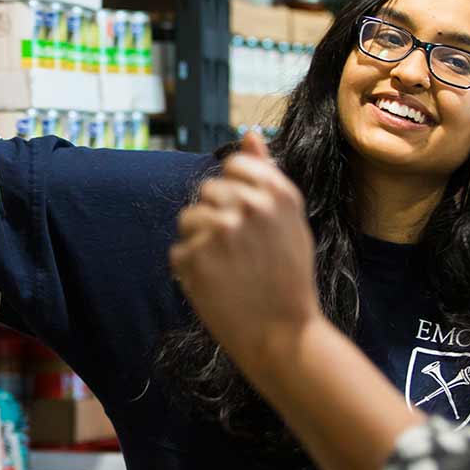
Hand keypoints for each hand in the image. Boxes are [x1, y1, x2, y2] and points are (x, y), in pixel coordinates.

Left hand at [170, 132, 321, 373]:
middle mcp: (248, 205)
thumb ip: (267, 174)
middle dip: (215, 217)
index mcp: (278, 193)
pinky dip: (192, 271)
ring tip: (228, 270)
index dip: (235, 192)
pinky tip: (218, 287)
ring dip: (200, 242)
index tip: (246, 220)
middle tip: (239, 253)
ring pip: (188, 218)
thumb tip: (249, 134)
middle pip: (206, 189)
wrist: (283, 336)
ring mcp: (219, 231)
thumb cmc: (288, 278)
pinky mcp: (194, 257)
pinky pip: (179, 251)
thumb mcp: (290, 221)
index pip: (233, 165)